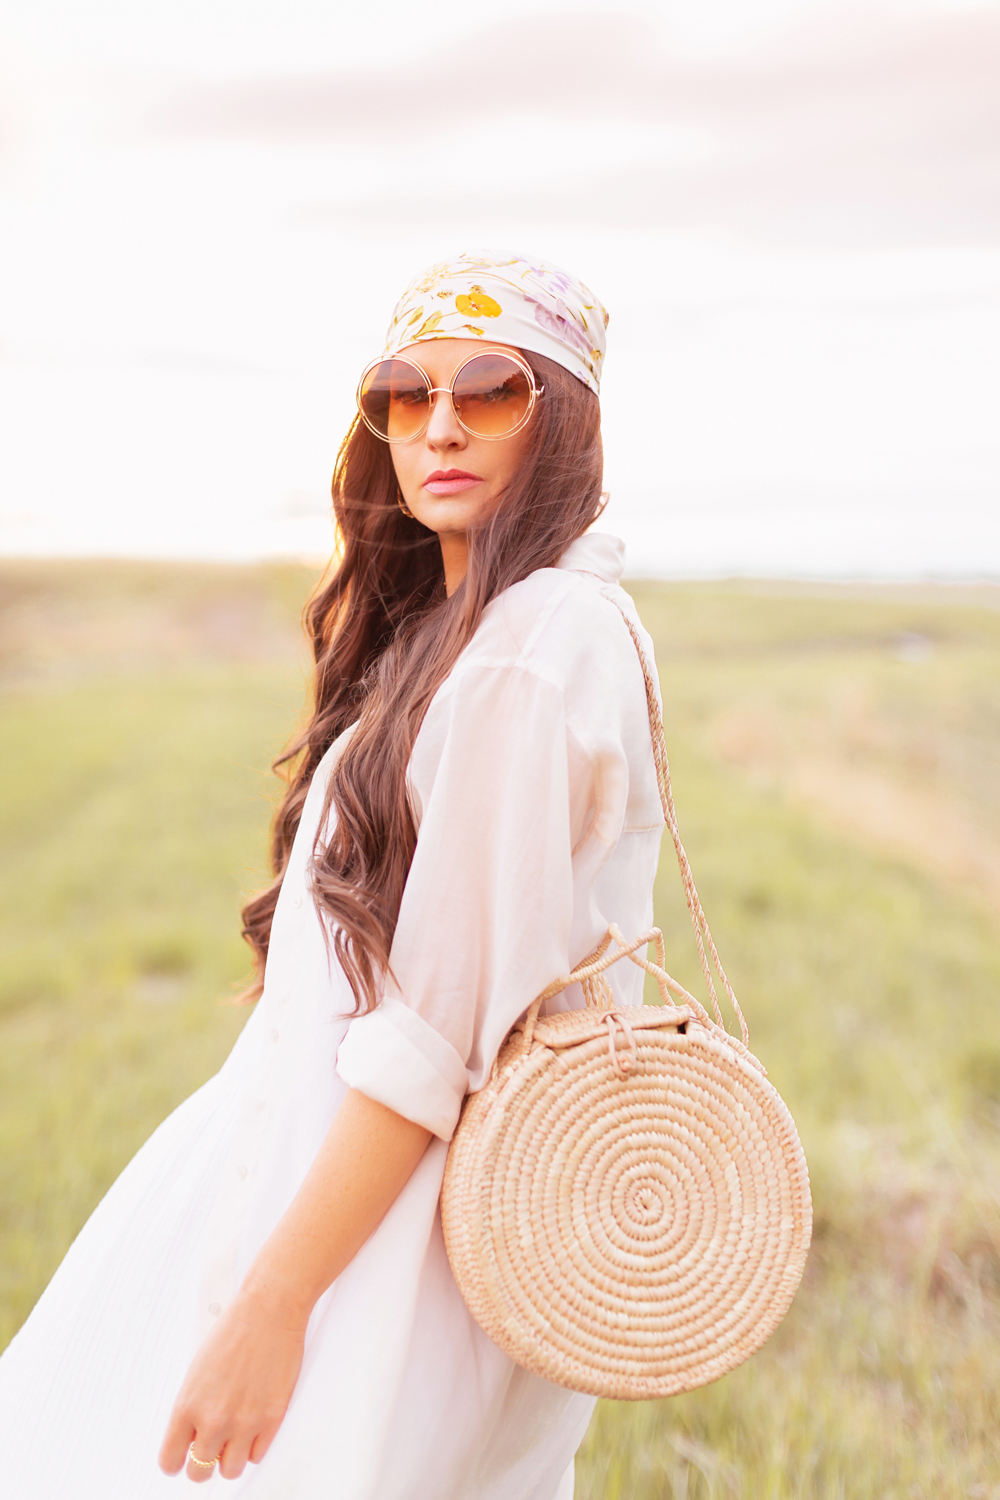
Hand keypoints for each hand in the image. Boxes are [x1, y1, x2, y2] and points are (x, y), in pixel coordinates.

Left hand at [158, 1284, 306, 1481]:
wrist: (269, 1311)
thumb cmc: (234, 1331)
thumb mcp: (197, 1370)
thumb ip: (192, 1408)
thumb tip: (191, 1436)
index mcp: (187, 1406)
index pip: (169, 1461)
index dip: (176, 1461)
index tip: (182, 1457)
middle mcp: (213, 1419)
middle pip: (199, 1473)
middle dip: (203, 1463)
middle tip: (211, 1448)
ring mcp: (244, 1423)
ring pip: (230, 1471)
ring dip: (231, 1456)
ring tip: (235, 1436)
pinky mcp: (271, 1420)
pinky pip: (257, 1456)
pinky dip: (255, 1445)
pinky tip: (254, 1424)